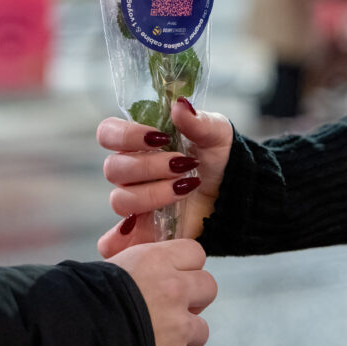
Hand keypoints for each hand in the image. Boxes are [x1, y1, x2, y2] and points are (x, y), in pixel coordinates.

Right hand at [96, 99, 232, 257]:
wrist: (238, 192)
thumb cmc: (220, 157)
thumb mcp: (216, 134)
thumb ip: (198, 121)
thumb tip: (180, 105)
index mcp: (139, 143)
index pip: (108, 134)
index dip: (126, 136)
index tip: (159, 138)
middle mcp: (131, 171)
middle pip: (114, 169)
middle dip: (149, 167)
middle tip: (182, 165)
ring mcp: (135, 201)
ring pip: (120, 200)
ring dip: (152, 194)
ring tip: (185, 189)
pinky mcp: (144, 228)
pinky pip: (116, 238)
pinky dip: (118, 240)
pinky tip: (132, 235)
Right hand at [106, 239, 216, 345]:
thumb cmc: (74, 304)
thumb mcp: (101, 271)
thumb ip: (131, 272)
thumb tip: (135, 277)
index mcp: (154, 262)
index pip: (193, 252)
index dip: (183, 264)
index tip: (172, 272)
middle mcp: (173, 292)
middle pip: (207, 286)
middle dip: (192, 296)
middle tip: (169, 306)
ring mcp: (179, 330)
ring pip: (200, 328)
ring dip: (182, 333)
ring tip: (153, 338)